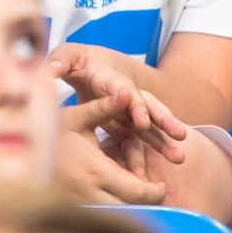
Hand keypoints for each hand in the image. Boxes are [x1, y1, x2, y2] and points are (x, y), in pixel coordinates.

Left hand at [50, 44, 187, 163]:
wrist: (87, 63)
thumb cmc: (76, 60)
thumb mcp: (67, 56)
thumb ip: (61, 61)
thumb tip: (52, 67)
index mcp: (112, 79)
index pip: (127, 91)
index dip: (135, 106)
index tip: (142, 121)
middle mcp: (127, 94)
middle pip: (149, 106)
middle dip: (164, 121)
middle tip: (179, 135)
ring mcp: (129, 111)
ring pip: (150, 127)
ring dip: (164, 141)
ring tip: (179, 158)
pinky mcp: (126, 125)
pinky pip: (140, 142)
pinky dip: (145, 156)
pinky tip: (149, 177)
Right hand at [56, 96, 169, 204]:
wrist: (18, 149)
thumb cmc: (51, 130)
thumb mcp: (78, 117)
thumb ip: (105, 106)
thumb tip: (127, 91)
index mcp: (95, 169)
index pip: (137, 192)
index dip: (155, 191)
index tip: (162, 184)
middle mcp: (89, 191)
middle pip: (131, 209)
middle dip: (147, 202)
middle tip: (155, 192)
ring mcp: (80, 202)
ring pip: (117, 215)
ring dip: (130, 207)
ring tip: (137, 194)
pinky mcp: (74, 207)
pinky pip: (101, 213)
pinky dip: (113, 208)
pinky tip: (115, 196)